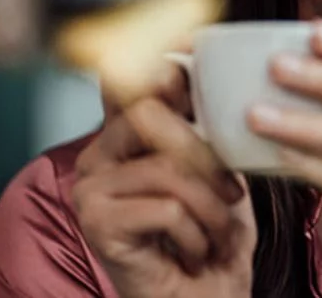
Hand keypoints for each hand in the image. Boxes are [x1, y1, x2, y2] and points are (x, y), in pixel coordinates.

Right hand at [72, 62, 256, 297]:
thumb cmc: (215, 237)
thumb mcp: (221, 170)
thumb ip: (204, 125)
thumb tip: (196, 68)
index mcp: (125, 136)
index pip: (138, 84)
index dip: (168, 76)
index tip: (196, 89)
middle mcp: (97, 156)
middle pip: (151, 115)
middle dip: (207, 156)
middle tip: (232, 194)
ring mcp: (89, 189)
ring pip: (167, 169)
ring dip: (211, 208)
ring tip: (219, 234)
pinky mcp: (95, 224)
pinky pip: (166, 208)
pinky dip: (197, 234)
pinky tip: (195, 253)